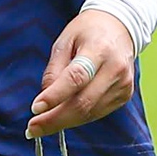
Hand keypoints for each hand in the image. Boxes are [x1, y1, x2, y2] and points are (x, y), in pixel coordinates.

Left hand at [28, 11, 136, 138]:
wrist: (121, 27)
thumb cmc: (88, 32)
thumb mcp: (64, 41)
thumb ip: (54, 70)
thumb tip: (45, 102)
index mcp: (99, 48)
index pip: (76, 77)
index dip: (55, 96)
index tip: (35, 109)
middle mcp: (115, 68)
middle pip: (83, 102)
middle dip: (55, 119)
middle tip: (32, 128)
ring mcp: (123, 84)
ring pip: (89, 113)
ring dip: (64, 122)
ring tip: (43, 124)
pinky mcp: (124, 95)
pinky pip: (97, 113)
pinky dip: (77, 118)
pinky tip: (64, 115)